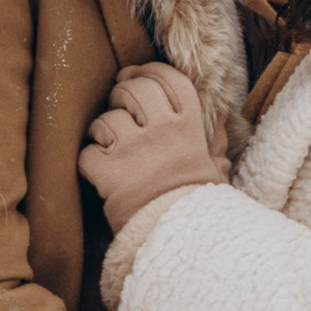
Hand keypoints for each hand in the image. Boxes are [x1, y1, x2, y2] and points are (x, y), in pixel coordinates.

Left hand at [82, 64, 227, 223]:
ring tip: (111, 145)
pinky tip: (101, 170)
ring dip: (102, 130)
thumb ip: (215, 140)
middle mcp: (162, 131)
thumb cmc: (200, 205)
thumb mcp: (215, 168)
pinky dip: (90, 161)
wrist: (183, 239)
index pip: (169, 79)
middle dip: (122, 93)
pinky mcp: (109, 173)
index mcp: (189, 126)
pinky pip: (88, 153)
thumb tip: (222, 114)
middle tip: (120, 107)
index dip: (149, 71)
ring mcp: (133, 150)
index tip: (138, 76)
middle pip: (134, 89)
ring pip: (105, 119)